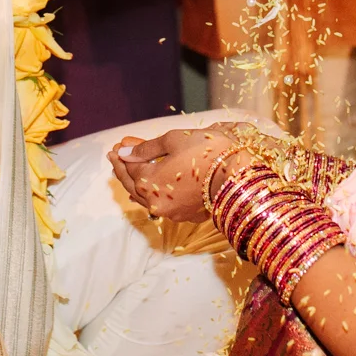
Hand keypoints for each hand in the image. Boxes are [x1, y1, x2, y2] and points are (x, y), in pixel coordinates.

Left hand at [108, 124, 257, 222]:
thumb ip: (146, 148)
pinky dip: (154, 192)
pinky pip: (162, 203)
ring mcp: (172, 212)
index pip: (128, 167)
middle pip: (132, 185)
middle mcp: (156, 202)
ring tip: (129, 171)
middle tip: (116, 157)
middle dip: (123, 169)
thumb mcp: (174, 140)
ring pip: (146, 197)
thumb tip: (125, 151)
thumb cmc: (207, 152)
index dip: (122, 154)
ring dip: (136, 183)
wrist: (239, 176)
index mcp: (148, 182)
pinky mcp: (187, 216)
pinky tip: (153, 186)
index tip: (116, 146)